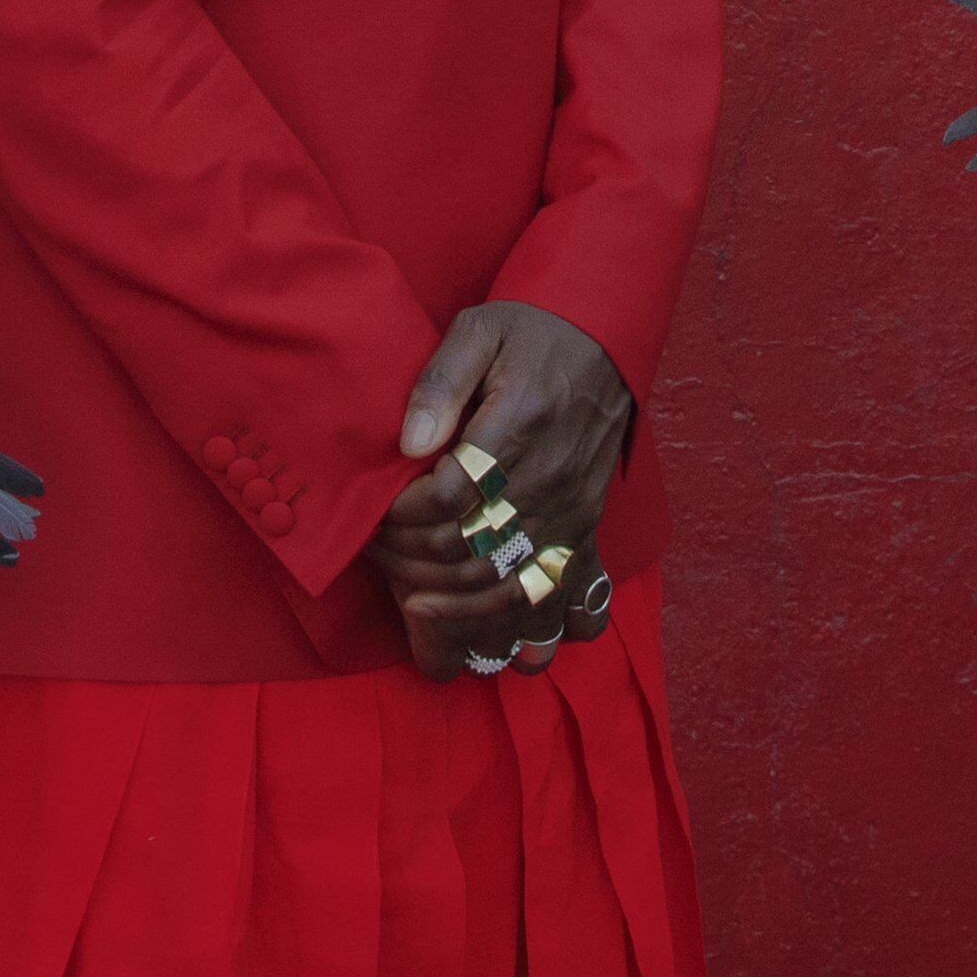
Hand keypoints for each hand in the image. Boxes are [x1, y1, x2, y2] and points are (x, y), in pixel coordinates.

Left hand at [366, 300, 631, 681]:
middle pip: (471, 552)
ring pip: (515, 590)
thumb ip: (439, 382)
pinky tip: (499, 646)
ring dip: (461, 613)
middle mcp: (548, 481)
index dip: (400, 518)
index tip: (373, 514)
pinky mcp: (585, 530)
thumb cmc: (530, 331)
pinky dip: (531, 629)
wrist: (603, 334)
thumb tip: (409, 443)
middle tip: (380, 557)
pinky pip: (565, 597)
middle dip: (414, 565)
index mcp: (517, 428)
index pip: (447, 498)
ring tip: (419, 610)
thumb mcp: (478, 330)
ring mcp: (571, 513)